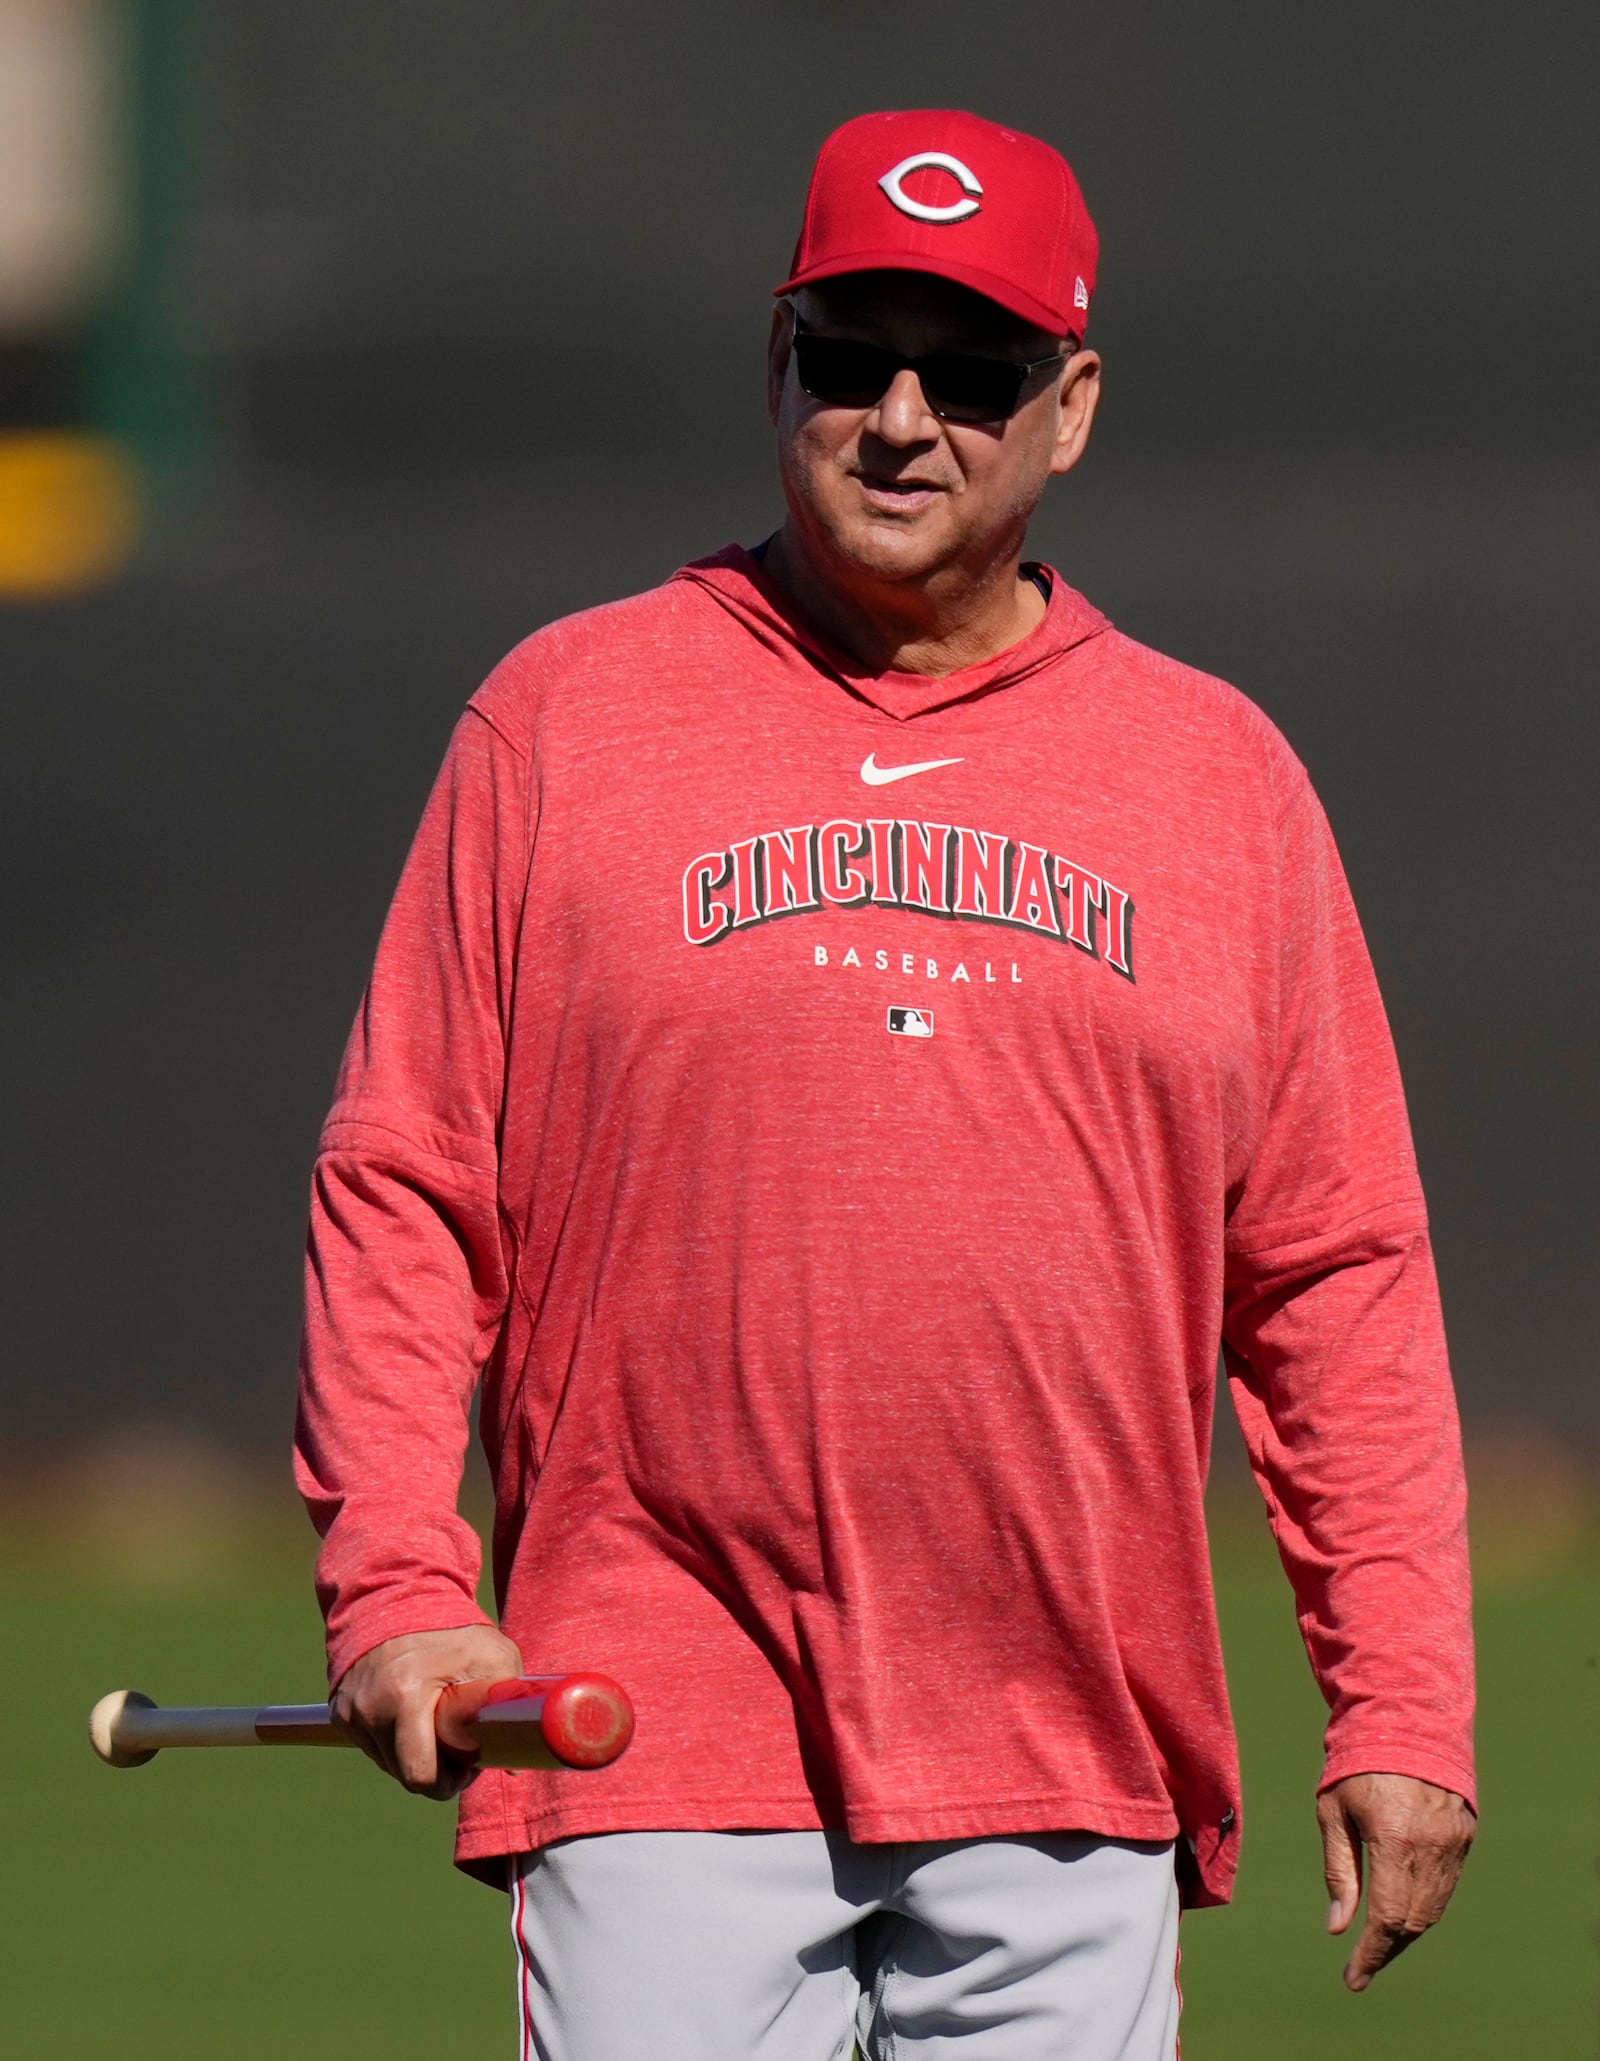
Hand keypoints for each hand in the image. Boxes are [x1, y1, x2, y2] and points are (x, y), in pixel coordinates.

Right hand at [330, 1624, 523, 1799]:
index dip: (449, 1781)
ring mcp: (350, 1710)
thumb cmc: (452, 1628)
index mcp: (405, 1697)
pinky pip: (370, 1744)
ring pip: (386, 1762)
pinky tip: (411, 1714)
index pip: (420, 1775)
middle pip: (402, 1774)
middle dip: (433, 1770)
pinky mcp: (339, 1711)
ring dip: (411, 1754)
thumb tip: (516, 1765)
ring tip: (434, 1722)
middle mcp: (369, 1708)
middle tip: (457, 1746)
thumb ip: (511, 1702)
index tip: (468, 1764)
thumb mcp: (493, 1655)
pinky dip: (392, 1739)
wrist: (398, 1597)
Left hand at [1318, 1772, 1474, 1990]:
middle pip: (1414, 1921)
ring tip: (1377, 1945)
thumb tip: (1337, 1927)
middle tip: (1361, 1965)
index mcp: (1395, 1838)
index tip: (1354, 1978)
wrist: (1405, 1718)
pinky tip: (1402, 1912)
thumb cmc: (1356, 1763)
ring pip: (1434, 1908)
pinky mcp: (1464, 1835)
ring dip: (1406, 1932)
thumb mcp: (1333, 1812)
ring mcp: (1454, 1842)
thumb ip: (1339, 1871)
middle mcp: (1432, 1845)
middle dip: (1387, 1949)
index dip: (1371, 1953)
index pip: (1388, 1917)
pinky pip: (1445, 1886)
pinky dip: (1425, 1906)